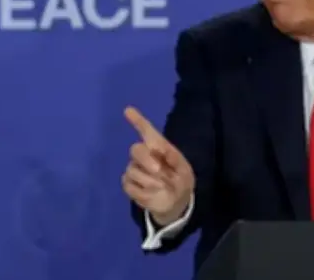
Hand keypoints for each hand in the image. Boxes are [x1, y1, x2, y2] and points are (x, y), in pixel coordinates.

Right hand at [121, 106, 194, 225]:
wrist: (176, 203)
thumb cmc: (181, 181)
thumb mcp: (185, 172)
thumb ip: (177, 161)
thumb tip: (166, 151)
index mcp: (159, 148)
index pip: (146, 130)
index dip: (137, 120)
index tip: (128, 110)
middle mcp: (144, 156)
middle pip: (135, 149)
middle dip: (146, 159)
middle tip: (158, 170)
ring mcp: (134, 169)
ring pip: (134, 170)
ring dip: (151, 181)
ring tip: (162, 187)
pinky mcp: (129, 184)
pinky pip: (130, 185)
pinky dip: (144, 191)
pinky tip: (152, 193)